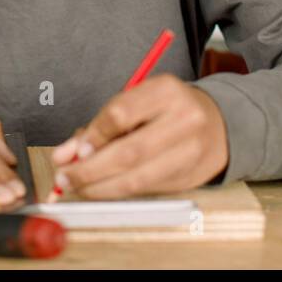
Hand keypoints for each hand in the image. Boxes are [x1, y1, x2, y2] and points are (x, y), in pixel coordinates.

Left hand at [49, 75, 228, 198]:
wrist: (217, 125)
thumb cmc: (166, 111)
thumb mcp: (136, 103)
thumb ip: (99, 125)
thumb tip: (65, 154)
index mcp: (166, 90)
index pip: (121, 114)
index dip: (93, 136)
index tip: (73, 151)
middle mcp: (183, 119)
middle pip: (129, 152)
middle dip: (90, 170)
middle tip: (65, 177)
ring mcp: (189, 151)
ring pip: (137, 178)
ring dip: (100, 187)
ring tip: (78, 187)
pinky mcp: (188, 177)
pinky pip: (145, 189)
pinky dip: (117, 191)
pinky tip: (102, 189)